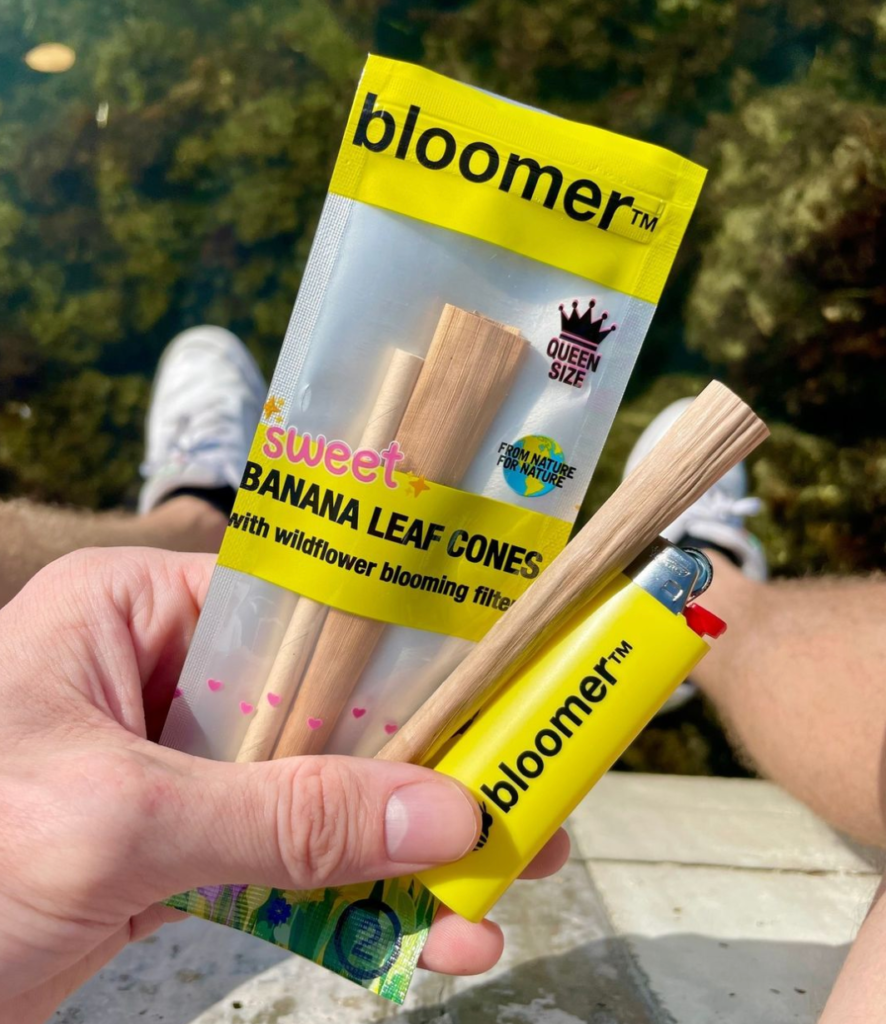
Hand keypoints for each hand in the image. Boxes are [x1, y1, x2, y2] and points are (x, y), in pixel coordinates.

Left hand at [0, 548, 568, 1021]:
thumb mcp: (121, 824)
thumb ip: (286, 816)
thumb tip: (442, 814)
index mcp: (140, 611)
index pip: (304, 612)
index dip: (403, 656)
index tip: (496, 695)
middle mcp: (168, 675)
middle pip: (328, 712)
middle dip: (423, 772)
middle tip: (527, 807)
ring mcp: (179, 767)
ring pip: (318, 796)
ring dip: (402, 852)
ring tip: (496, 894)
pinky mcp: (180, 850)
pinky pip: (287, 864)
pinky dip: (349, 905)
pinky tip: (419, 943)